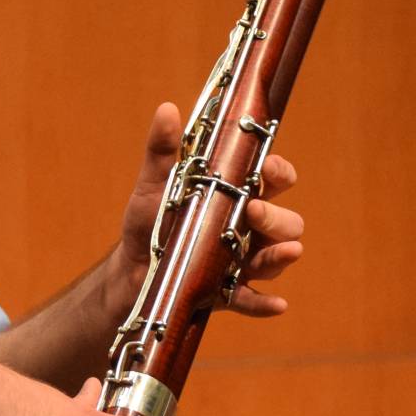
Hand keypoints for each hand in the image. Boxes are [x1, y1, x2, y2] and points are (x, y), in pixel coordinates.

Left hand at [113, 102, 304, 318]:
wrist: (129, 269)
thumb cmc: (149, 221)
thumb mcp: (153, 184)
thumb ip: (163, 150)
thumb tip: (167, 109)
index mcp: (236, 196)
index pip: (273, 180)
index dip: (279, 172)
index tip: (269, 167)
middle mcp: (248, 228)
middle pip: (285, 222)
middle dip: (276, 217)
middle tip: (252, 212)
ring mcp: (241, 261)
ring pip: (276, 258)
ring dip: (281, 255)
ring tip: (286, 252)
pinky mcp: (227, 292)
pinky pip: (251, 300)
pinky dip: (264, 304)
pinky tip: (277, 305)